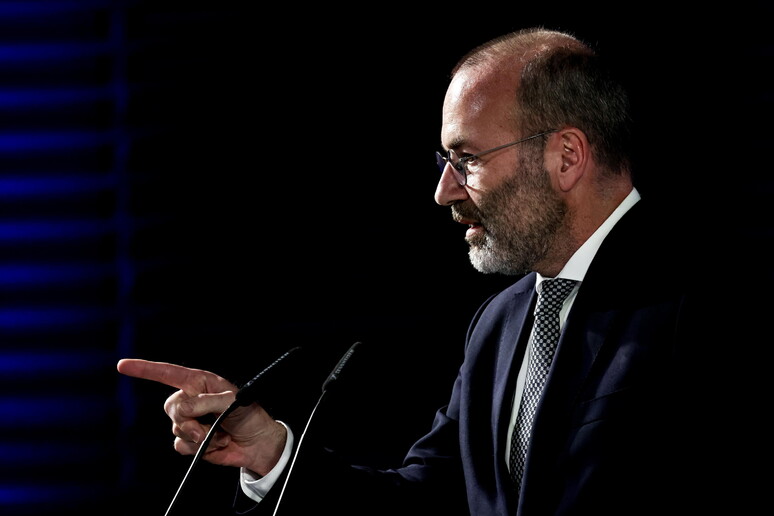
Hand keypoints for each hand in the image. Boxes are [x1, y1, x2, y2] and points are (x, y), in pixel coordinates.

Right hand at [117, 359, 286, 475]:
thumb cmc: (249, 416)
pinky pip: (180, 446)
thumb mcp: (232, 402)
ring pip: (176, 429)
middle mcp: (191, 399)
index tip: (122, 365)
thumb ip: (205, 402)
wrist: (257, 444)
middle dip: (189, 421)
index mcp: (200, 383)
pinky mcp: (190, 441)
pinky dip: (199, 449)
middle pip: (171, 408)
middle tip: (210, 427)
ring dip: (200, 436)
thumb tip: (182, 410)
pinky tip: (216, 444)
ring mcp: (189, 421)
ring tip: (220, 434)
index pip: (169, 373)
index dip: (145, 369)